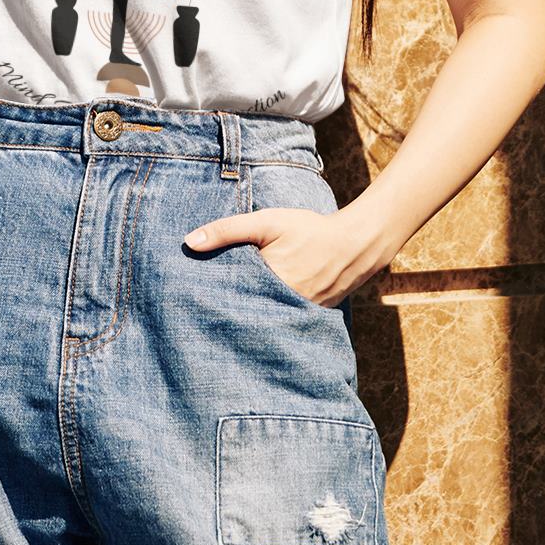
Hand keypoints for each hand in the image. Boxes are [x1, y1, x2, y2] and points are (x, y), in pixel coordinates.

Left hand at [182, 207, 359, 307]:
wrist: (355, 243)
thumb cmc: (308, 230)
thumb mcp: (266, 222)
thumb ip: (228, 230)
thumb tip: (189, 242)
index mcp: (267, 284)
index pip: (228, 298)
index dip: (210, 297)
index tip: (190, 297)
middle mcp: (282, 306)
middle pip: (243, 312)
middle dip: (226, 311)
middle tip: (201, 309)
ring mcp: (297, 316)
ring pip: (262, 319)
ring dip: (248, 315)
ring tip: (224, 314)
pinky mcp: (308, 318)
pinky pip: (282, 321)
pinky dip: (270, 316)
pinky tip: (259, 310)